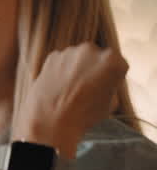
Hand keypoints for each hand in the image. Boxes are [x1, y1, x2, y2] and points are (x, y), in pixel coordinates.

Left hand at [12, 44, 128, 159]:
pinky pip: (62, 61)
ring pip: (79, 58)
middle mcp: (92, 50)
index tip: (107, 86)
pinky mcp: (52, 56)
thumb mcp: (111, 102)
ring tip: (72, 89)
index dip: (113, 77)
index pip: (118, 64)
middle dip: (94, 68)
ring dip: (77, 68)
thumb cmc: (85, 114)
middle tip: (88, 87)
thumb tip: (103, 80)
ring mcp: (70, 51)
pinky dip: (62, 70)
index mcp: (113, 61)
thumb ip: (111, 84)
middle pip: (98, 58)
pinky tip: (59, 86)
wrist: (51, 119)